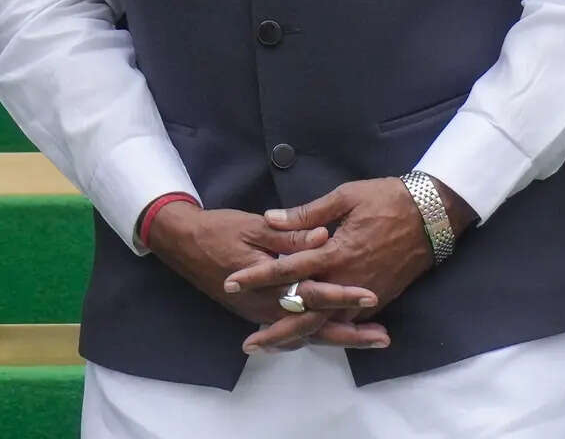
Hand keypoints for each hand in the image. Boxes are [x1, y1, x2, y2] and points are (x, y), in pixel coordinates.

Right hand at [147, 202, 386, 351]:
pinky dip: (313, 336)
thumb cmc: (218, 229)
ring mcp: (260, 313)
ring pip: (305, 333)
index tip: (371, 295)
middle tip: (383, 337)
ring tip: (369, 340)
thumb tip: (323, 236)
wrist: (182, 242)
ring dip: (337, 337)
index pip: (313, 293)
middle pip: (314, 326)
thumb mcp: (253, 225)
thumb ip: (289, 235)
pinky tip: (331, 335)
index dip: (343, 295)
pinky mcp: (256, 313)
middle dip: (350, 332)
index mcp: (268, 282)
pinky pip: (290, 332)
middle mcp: (266, 306)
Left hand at [222, 177, 456, 346]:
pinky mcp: (380, 298)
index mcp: (335, 252)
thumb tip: (271, 218)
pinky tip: (310, 338)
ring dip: (300, 337)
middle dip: (277, 329)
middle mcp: (349, 279)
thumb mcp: (344, 197)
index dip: (257, 277)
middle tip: (250, 343)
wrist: (434, 214)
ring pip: (328, 323)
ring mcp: (366, 293)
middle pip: (307, 312)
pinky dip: (328, 332)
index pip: (288, 269)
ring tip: (273, 346)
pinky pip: (349, 322)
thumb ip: (307, 213)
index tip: (232, 283)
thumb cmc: (387, 199)